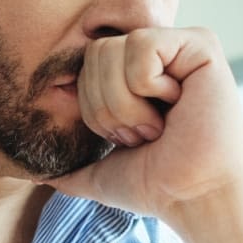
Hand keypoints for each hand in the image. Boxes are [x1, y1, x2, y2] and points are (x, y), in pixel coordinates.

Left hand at [46, 27, 242, 221]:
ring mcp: (180, 46)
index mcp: (137, 73)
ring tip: (160, 123)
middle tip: (146, 131)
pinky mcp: (201, 44)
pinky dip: (149, 86)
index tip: (132, 138)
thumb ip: (72, 170)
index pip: (85, 64)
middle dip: (109, 106)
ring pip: (114, 50)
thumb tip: (41, 175)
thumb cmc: (158, 186)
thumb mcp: (103, 174)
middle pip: (95, 52)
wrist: (194, 198)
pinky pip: (142, 46)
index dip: (96, 109)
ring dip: (129, 103)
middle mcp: (160, 53)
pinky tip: (178, 105)